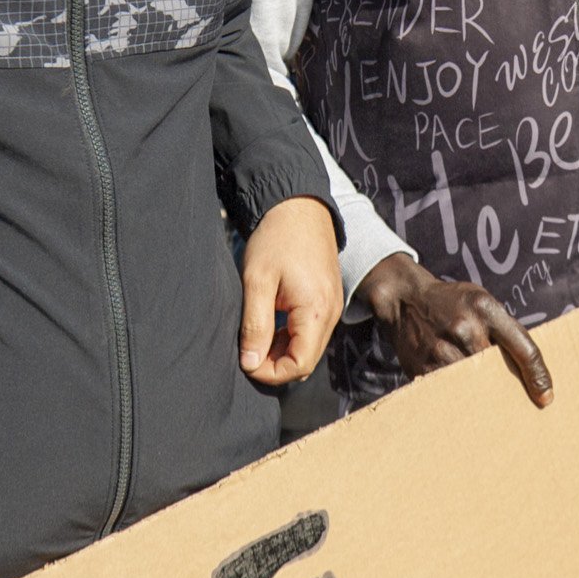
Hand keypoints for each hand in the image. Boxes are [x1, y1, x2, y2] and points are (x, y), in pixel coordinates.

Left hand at [238, 196, 342, 385]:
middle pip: (306, 361)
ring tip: (255, 334)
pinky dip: (290, 336)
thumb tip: (250, 364)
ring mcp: (332, 306)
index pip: (299, 365)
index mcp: (316, 310)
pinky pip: (311, 331)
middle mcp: (332, 313)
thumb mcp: (257, 282)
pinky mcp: (328, 299)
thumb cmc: (276, 238)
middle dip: (275, 364)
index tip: (245, 361)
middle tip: (247, 349)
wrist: (297, 205)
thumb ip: (255, 326)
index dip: (271, 373)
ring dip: (281, 351)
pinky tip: (270, 322)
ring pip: (308, 348)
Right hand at [355, 254, 552, 406]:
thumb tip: (528, 365)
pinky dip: (462, 398)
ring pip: (476, 387)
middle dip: (511, 389)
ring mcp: (442, 351)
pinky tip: (467, 404)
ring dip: (486, 398)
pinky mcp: (424, 369)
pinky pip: (451, 391)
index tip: (546, 397)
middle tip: (522, 408)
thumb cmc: (451, 301)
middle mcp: (465, 329)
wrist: (404, 300)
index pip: (523, 348)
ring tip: (494, 409)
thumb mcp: (482, 301)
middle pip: (499, 373)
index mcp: (485, 309)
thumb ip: (504, 328)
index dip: (539, 376)